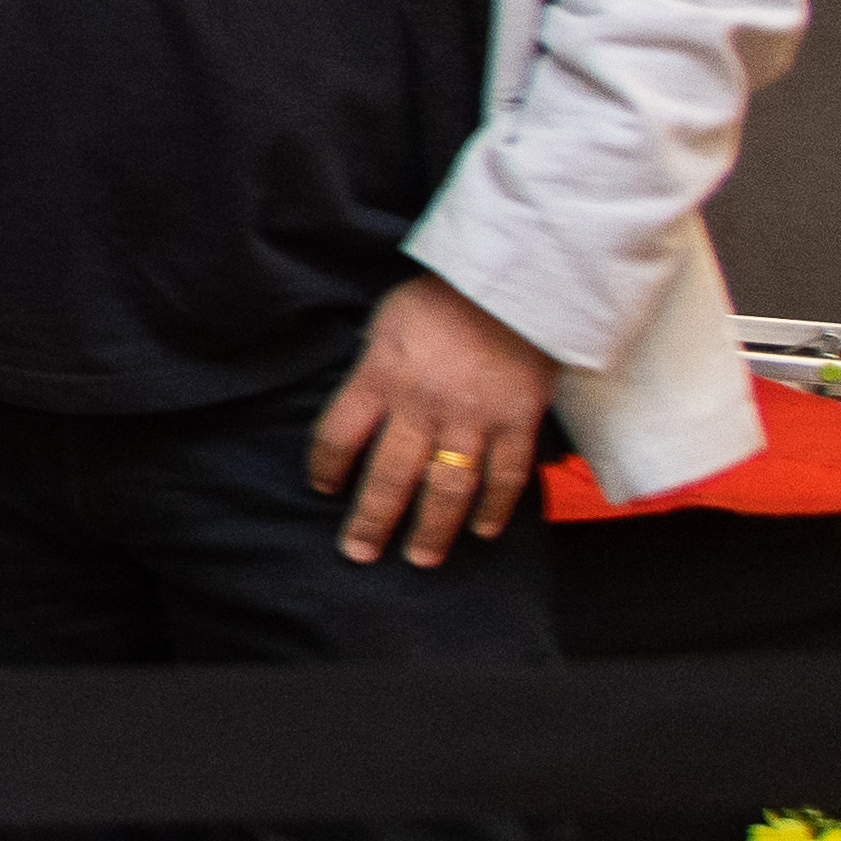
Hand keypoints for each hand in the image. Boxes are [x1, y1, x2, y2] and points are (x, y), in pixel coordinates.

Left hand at [307, 271, 555, 570]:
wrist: (514, 282)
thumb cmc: (442, 296)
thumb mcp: (385, 323)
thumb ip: (373, 366)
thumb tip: (362, 398)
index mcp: (378, 378)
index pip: (335, 436)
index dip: (324, 467)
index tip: (322, 487)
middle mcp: (420, 407)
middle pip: (388, 477)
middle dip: (371, 521)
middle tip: (359, 552)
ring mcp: (472, 420)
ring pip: (447, 489)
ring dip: (432, 529)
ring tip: (420, 558)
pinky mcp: (518, 423)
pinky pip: (507, 477)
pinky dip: (496, 508)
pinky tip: (484, 529)